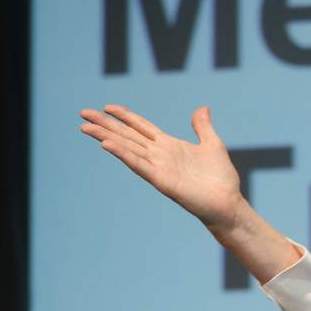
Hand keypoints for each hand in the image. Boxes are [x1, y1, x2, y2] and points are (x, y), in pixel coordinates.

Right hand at [79, 104, 243, 232]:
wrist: (228, 204)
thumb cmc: (221, 179)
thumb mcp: (212, 145)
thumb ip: (203, 127)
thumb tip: (202, 107)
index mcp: (169, 146)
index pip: (141, 127)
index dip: (124, 116)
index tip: (107, 106)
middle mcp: (159, 156)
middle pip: (127, 135)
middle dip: (105, 124)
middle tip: (82, 113)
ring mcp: (158, 168)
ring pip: (126, 148)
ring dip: (105, 136)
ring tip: (85, 127)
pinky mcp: (161, 181)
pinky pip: (138, 165)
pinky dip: (122, 154)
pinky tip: (107, 144)